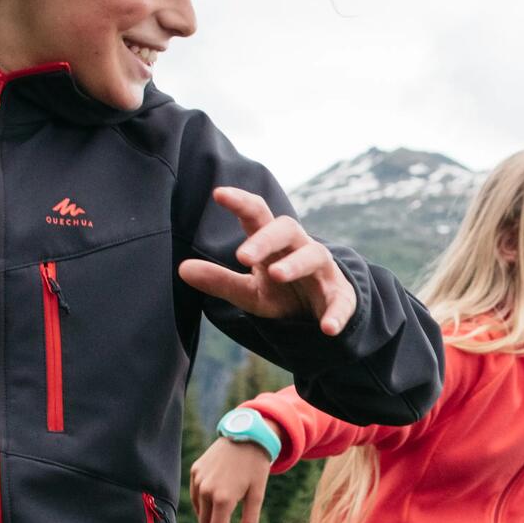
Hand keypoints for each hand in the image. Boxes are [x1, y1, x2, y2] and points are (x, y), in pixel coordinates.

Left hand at [178, 188, 357, 336]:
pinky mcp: (340, 296)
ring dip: (296, 263)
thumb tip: (182, 269)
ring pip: (314, 255)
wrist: (320, 312)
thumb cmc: (281, 292)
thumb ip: (219, 280)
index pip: (258, 215)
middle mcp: (299, 248)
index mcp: (273, 244)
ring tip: (276, 275)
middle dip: (266, 238)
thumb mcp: (249, 290)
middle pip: (287, 228)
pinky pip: (341, 301)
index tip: (218, 194)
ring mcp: (322, 270)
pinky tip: (327, 328)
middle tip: (241, 256)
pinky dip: (336, 313)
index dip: (241, 203)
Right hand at [190, 438, 274, 522]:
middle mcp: (206, 491)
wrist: (246, 435)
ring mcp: (198, 480)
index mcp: (223, 499)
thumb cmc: (256, 466)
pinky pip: (196, 495)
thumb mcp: (257, 493)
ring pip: (200, 510)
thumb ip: (251, 519)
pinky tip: (213, 510)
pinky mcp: (195, 471)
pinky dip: (203, 506)